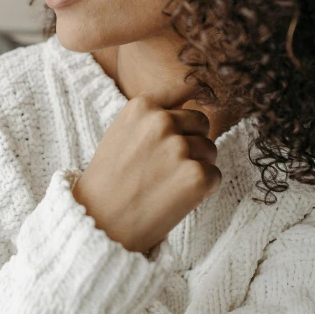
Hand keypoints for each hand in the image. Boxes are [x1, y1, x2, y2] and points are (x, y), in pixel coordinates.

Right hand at [72, 81, 221, 254]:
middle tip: (166, 168)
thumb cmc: (111, 179)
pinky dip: (202, 190)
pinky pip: (215, 176)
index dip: (183, 115)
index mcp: (142, 106)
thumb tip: (194, 93)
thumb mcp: (122, 131)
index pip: (184, 91)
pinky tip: (175, 198)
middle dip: (192, 143)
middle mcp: (162, 121)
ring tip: (166, 185)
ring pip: (210, 150)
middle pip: (202, 123)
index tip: (180, 125)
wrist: (99, 222)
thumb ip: (152, 115)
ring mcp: (179, 148)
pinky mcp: (196, 176)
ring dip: (197, 167)